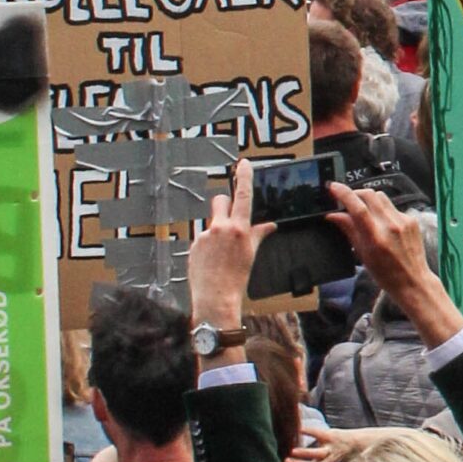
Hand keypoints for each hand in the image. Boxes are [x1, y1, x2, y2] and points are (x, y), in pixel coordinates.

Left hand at [189, 161, 279, 331]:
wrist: (216, 297)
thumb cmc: (237, 279)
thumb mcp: (251, 255)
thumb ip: (258, 235)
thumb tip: (268, 226)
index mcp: (238, 229)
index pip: (243, 196)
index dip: (244, 177)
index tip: (244, 163)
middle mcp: (220, 228)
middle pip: (221, 200)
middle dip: (225, 204)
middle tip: (230, 218)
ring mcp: (205, 235)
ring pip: (212, 222)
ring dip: (218, 231)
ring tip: (221, 254)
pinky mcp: (194, 244)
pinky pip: (204, 237)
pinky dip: (208, 246)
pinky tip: (212, 261)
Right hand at [283, 425, 345, 461]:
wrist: (355, 441)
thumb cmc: (333, 454)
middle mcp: (329, 460)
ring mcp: (331, 448)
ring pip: (319, 454)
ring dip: (305, 453)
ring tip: (292, 451)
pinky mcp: (332, 435)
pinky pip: (319, 433)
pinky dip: (309, 431)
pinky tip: (299, 429)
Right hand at [325, 186, 461, 346]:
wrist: (413, 281)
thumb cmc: (386, 273)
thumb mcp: (362, 254)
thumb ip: (349, 230)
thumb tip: (333, 215)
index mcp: (377, 237)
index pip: (357, 207)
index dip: (343, 193)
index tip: (333, 187)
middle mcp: (392, 226)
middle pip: (370, 194)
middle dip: (354, 193)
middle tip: (346, 200)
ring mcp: (404, 221)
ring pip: (382, 197)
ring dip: (368, 199)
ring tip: (362, 210)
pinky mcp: (412, 220)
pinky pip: (393, 207)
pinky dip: (382, 209)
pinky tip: (380, 221)